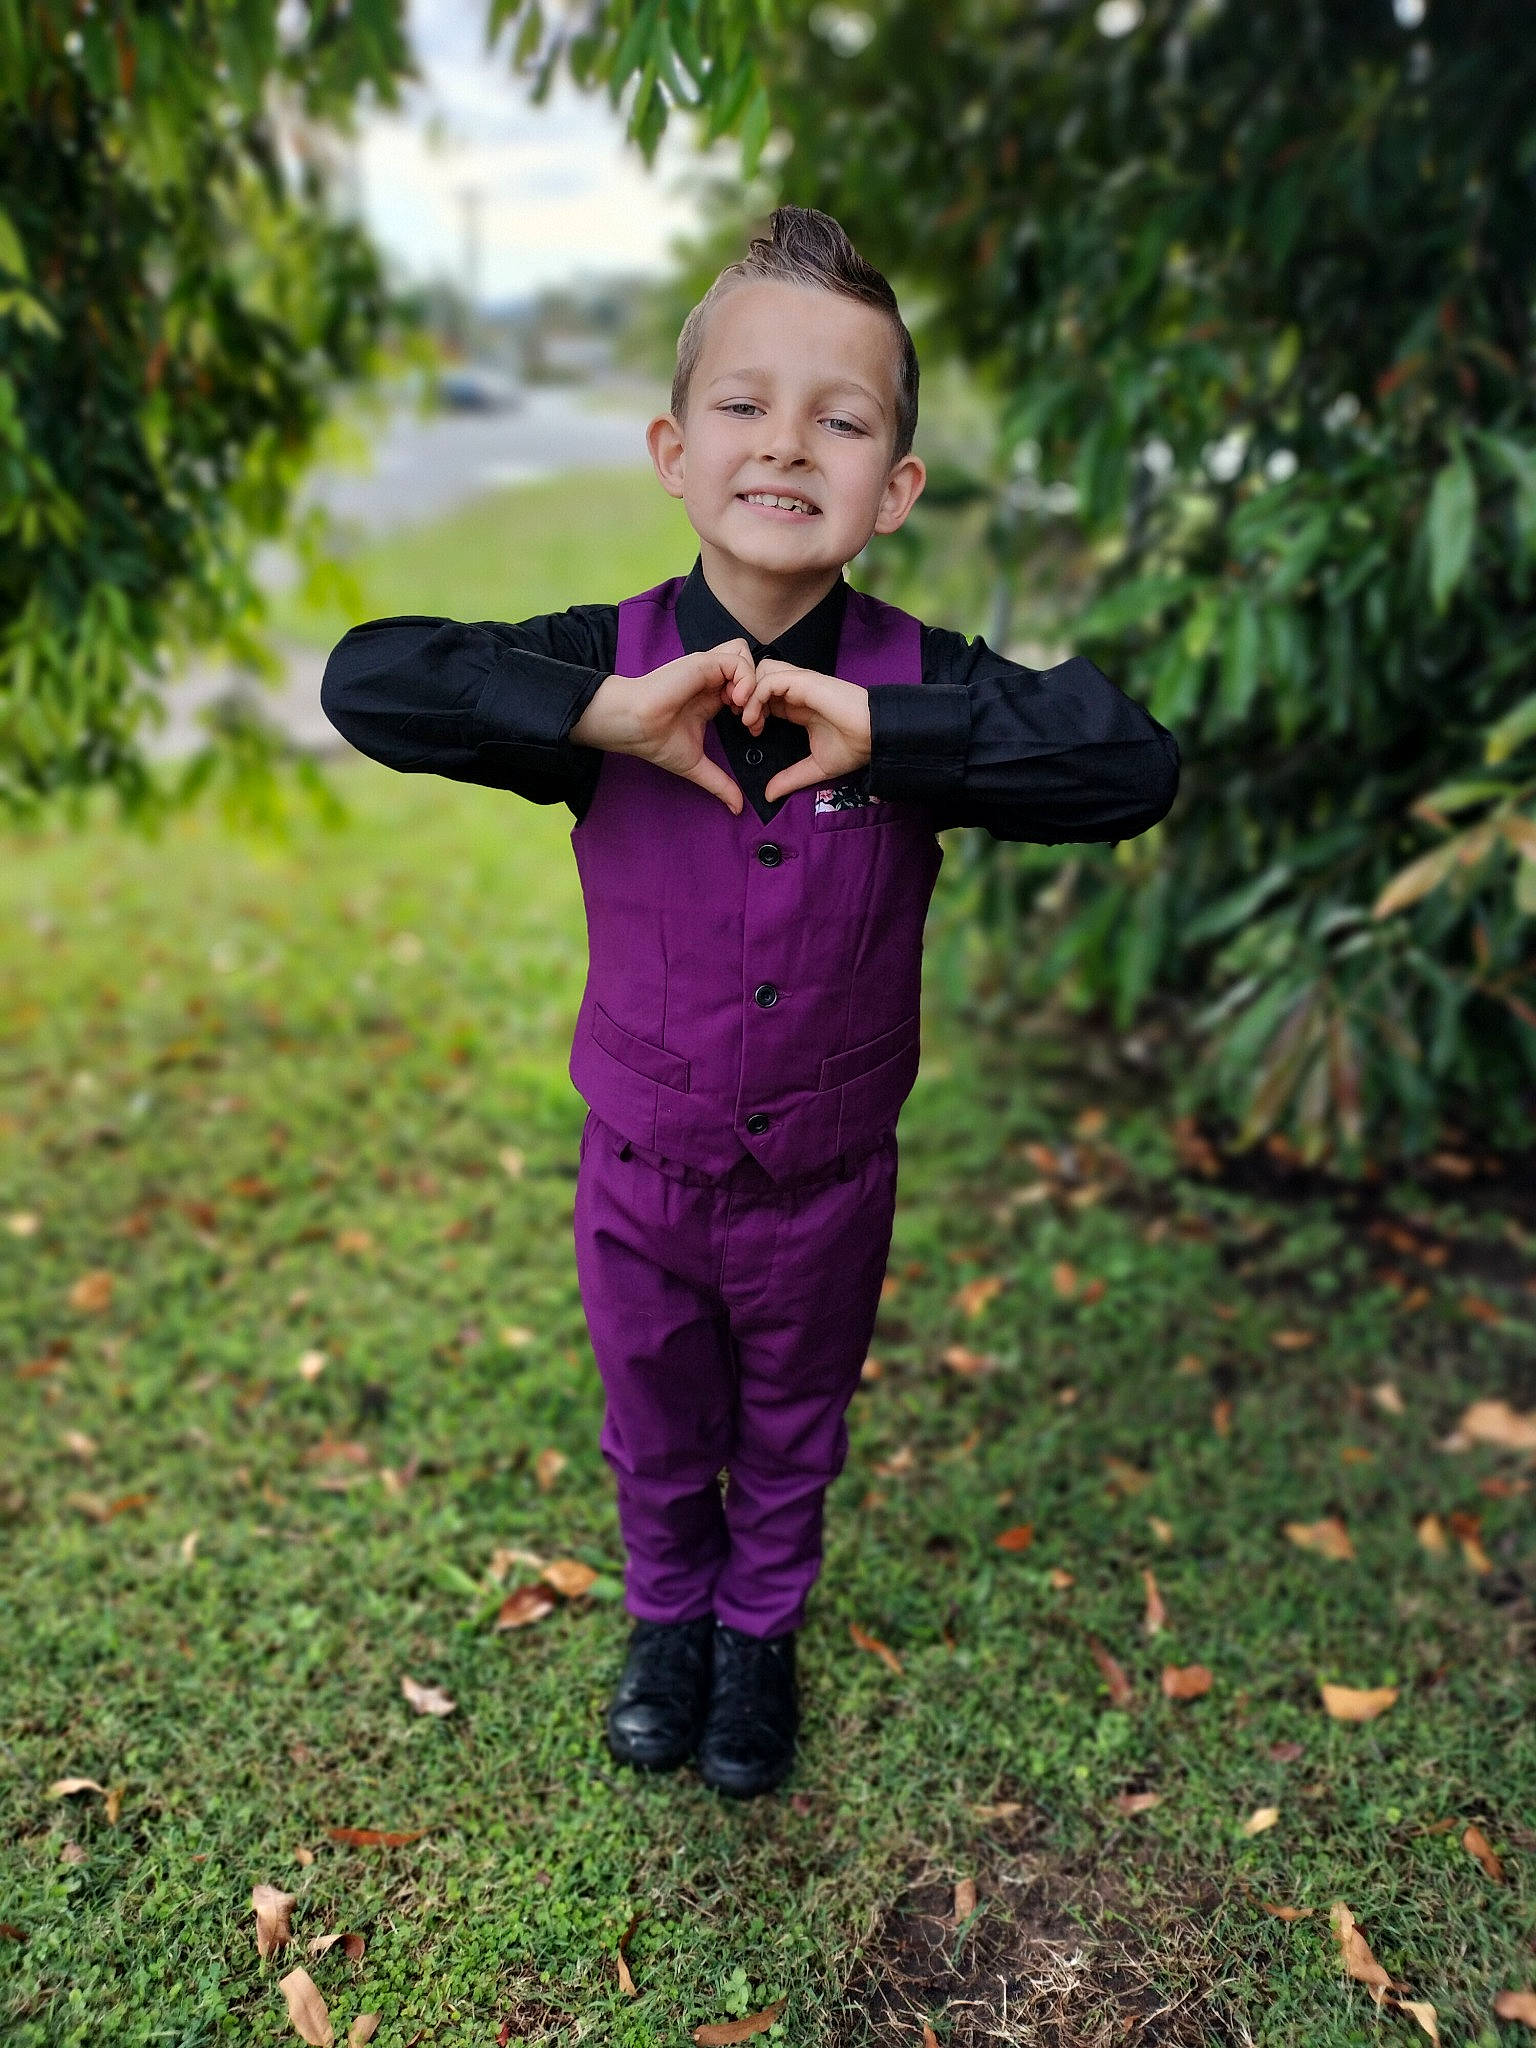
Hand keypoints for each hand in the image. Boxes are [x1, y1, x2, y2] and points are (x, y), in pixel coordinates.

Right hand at [569, 638, 754, 812]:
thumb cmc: (656, 741)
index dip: (757, 706)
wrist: (634, 726)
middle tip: (750, 718)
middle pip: (751, 666)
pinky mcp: (702, 663)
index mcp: (712, 697)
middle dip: (760, 691)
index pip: (748, 688)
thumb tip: (738, 809)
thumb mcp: (697, 765)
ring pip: (746, 655)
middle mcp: (712, 680)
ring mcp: (708, 669)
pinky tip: (734, 701)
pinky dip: (744, 679)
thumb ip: (720, 783)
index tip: (751, 730)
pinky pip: (736, 660)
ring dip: (752, 682)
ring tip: (741, 707)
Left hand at [726, 659, 872, 803]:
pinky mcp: (805, 682)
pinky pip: (770, 680)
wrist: (876, 737)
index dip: (752, 708)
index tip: (750, 732)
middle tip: (744, 722)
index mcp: (799, 705)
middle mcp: (797, 690)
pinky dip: (756, 696)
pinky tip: (755, 718)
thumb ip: (790, 778)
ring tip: (747, 720)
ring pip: (762, 672)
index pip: (765, 694)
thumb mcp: (815, 767)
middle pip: (759, 677)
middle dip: (745, 696)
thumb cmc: (854, 748)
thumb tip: (768, 795)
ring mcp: (801, 683)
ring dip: (748, 693)